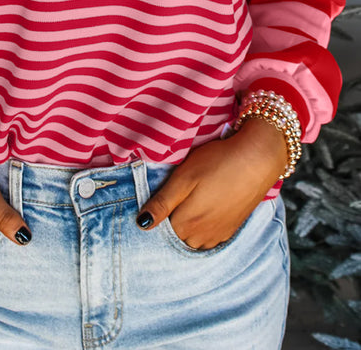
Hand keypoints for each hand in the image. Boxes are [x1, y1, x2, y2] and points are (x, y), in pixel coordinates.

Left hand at [136, 118, 287, 248]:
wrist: (257, 159)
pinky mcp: (230, 230)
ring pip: (192, 239)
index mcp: (185, 224)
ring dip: (186, 227)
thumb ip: (162, 203)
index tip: (156, 200)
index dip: (155, 216)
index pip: (159, 231)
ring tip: (189, 202)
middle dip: (169, 223)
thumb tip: (141, 224)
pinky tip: (204, 209)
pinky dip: (201, 228)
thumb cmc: (217, 163)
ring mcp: (217, 235)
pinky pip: (208, 238)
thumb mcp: (183, 178)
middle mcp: (201, 236)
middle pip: (175, 237)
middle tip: (173, 197)